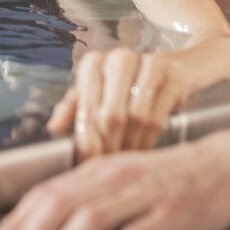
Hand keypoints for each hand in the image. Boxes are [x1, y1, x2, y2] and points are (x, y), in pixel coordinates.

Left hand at [0, 139, 229, 229]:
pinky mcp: (170, 215)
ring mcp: (142, 195)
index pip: (46, 193)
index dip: (16, 219)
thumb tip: (47, 224)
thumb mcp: (121, 179)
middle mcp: (114, 178)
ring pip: (90, 220)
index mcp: (98, 169)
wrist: (225, 165)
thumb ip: (87, 197)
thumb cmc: (169, 178)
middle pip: (59, 205)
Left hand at [46, 49, 187, 159]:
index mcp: (94, 63)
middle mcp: (119, 59)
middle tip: (109, 169)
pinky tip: (144, 152)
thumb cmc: (127, 87)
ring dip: (131, 146)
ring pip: (135, 117)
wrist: (175, 68)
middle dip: (109, 147)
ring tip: (126, 164)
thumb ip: (74, 109)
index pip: (86, 108)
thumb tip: (54, 128)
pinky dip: (149, 139)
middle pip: (110, 114)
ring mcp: (149, 65)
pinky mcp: (174, 76)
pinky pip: (158, 116)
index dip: (85, 141)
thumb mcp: (97, 95)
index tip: (86, 164)